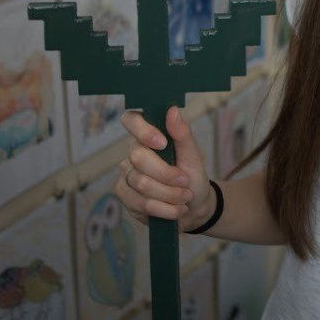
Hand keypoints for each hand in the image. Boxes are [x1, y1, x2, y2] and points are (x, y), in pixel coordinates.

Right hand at [115, 106, 216, 232]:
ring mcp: (126, 175)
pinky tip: (176, 209)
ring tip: (185, 197)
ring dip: (170, 194)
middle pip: (139, 158)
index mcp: (148, 136)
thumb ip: (182, 134)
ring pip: (142, 183)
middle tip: (185, 182)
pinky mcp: (125, 196)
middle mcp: (133, 153)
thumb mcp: (193, 155)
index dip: (143, 130)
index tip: (162, 143)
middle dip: (167, 174)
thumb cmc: (192, 176)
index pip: (131, 120)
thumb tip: (172, 110)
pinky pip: (141, 203)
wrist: (194, 207)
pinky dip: (164, 209)